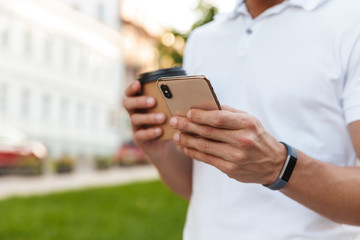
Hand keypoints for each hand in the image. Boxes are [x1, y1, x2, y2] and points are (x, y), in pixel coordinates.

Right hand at [123, 81, 171, 156]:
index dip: (131, 88)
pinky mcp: (139, 139)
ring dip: (149, 117)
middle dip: (140, 101)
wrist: (167, 144)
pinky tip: (160, 130)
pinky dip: (150, 132)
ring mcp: (136, 126)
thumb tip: (181, 90)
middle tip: (153, 101)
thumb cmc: (168, 121)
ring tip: (162, 117)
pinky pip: (141, 135)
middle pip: (128, 103)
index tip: (138, 83)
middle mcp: (135, 112)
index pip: (130, 93)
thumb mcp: (168, 110)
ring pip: (135, 119)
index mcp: (140, 102)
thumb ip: (170, 101)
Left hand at [169, 106, 286, 184]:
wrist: (273, 163)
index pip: (218, 118)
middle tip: (174, 121)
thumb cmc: (256, 136)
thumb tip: (203, 106)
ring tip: (176, 135)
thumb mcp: (249, 120)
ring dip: (186, 140)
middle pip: (208, 132)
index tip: (186, 112)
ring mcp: (236, 157)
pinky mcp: (230, 170)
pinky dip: (193, 152)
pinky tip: (184, 147)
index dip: (200, 115)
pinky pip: (206, 159)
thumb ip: (228, 113)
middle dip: (187, 125)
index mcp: (247, 124)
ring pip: (204, 147)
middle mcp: (242, 140)